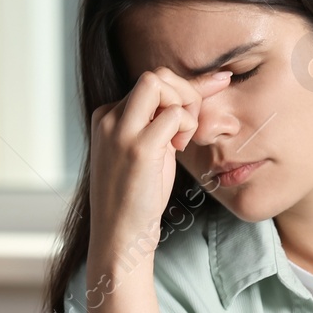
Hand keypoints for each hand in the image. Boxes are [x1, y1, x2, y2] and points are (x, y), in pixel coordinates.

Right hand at [87, 67, 230, 261]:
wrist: (120, 237)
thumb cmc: (137, 198)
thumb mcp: (150, 151)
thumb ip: (164, 122)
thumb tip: (203, 88)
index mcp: (106, 117)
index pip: (149, 83)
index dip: (181, 90)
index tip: (205, 98)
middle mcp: (108, 119)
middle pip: (154, 76)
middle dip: (185, 92)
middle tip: (189, 127)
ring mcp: (120, 131)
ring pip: (159, 83)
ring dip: (185, 106)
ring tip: (181, 139)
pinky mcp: (138, 148)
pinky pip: (173, 113)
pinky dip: (186, 126)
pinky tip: (178, 148)